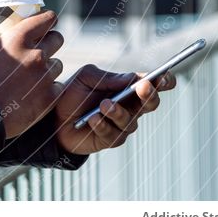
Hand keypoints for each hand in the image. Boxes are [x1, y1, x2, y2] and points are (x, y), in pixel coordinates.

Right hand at [0, 10, 64, 138]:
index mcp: (18, 38)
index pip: (47, 18)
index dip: (47, 19)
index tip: (44, 23)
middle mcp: (36, 54)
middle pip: (57, 39)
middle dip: (50, 41)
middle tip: (41, 47)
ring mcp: (45, 77)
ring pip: (57, 64)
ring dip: (49, 66)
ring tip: (36, 73)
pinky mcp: (49, 98)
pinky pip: (58, 87)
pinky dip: (50, 88)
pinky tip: (38, 91)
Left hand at [52, 64, 176, 154]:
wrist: (53, 117)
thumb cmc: (72, 93)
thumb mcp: (86, 78)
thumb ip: (108, 78)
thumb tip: (132, 78)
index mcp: (127, 88)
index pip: (153, 84)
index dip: (163, 81)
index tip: (164, 77)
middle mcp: (129, 106)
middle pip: (150, 103)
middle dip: (149, 95)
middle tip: (142, 88)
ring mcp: (121, 124)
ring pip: (130, 121)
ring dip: (118, 112)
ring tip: (104, 105)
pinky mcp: (110, 139)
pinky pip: (112, 134)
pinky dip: (102, 125)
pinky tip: (92, 119)